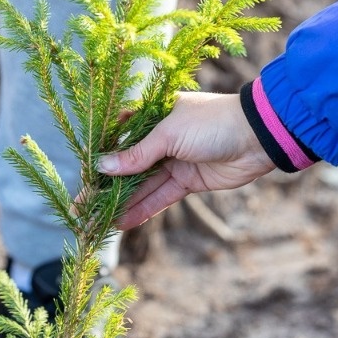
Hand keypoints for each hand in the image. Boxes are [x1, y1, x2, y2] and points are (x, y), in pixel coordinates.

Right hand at [97, 91, 275, 229]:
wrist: (256, 137)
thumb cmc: (211, 123)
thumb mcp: (169, 134)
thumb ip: (137, 154)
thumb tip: (103, 167)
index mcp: (154, 116)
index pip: (119, 137)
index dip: (102, 156)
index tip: (81, 174)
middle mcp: (162, 139)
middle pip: (128, 166)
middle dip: (106, 187)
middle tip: (80, 208)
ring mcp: (174, 161)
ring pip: (142, 185)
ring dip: (121, 203)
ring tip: (96, 221)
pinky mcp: (188, 181)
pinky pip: (160, 197)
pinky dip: (143, 209)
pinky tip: (122, 222)